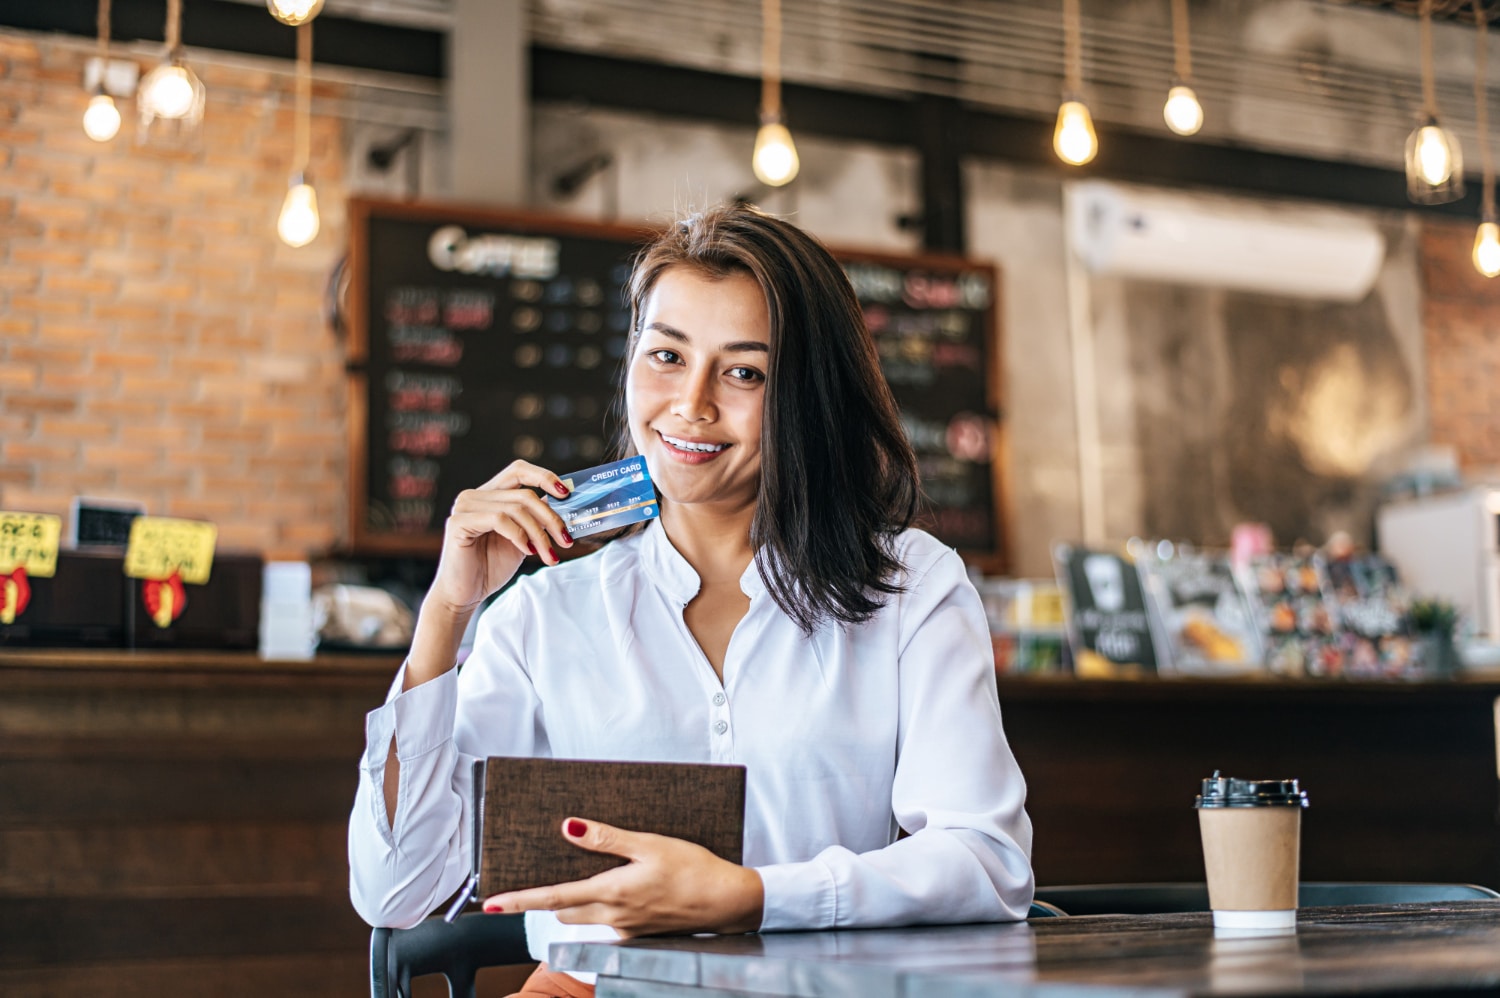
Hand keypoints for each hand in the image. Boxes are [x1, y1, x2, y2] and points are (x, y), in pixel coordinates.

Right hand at [427, 461, 574, 616]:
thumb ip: (536, 519)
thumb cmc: (490, 567)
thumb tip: (564, 503)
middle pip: (524, 493)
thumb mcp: (523, 538)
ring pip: (516, 509)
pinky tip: (527, 551)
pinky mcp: (459, 522)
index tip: (567, 493)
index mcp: (489, 494)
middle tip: (566, 540)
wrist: (465, 594)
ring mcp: (465, 506)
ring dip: (539, 534)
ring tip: (550, 555)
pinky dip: (520, 535)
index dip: (545, 477)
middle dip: (551, 518)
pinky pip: (500, 520)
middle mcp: (475, 495)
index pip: (519, 470)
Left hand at [481, 818, 764, 937]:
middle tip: (542, 874)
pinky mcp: (640, 934)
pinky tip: (622, 889)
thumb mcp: (650, 844)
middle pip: (564, 909)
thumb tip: (568, 827)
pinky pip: (607, 922)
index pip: (552, 898)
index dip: (518, 901)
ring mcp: (627, 929)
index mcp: (611, 893)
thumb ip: (606, 838)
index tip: (490, 903)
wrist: (727, 902)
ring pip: (584, 916)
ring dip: (575, 902)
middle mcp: (613, 916)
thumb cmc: (694, 868)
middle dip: (548, 897)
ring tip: (585, 877)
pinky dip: (601, 907)